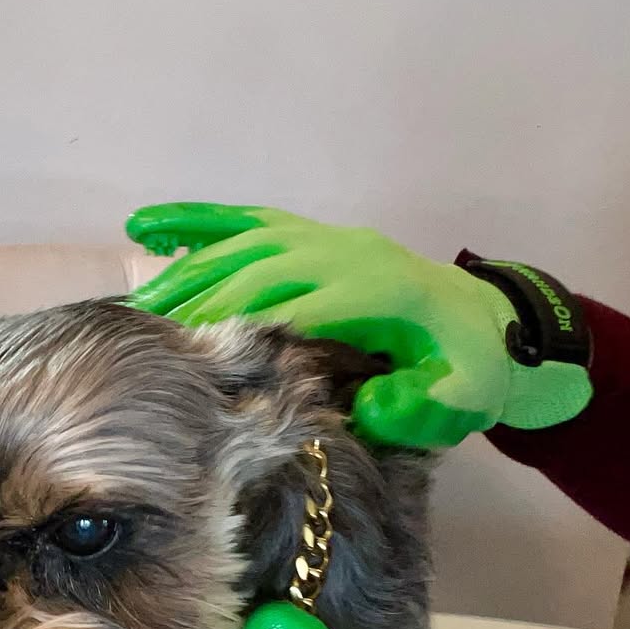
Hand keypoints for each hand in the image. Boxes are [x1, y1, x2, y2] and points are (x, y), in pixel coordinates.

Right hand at [127, 202, 591, 447]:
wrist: (490, 324)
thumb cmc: (470, 369)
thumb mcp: (464, 399)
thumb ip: (420, 406)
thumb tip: (368, 406)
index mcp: (380, 293)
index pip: (298, 302)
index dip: (243, 322)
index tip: (191, 350)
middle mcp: (347, 253)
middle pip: (258, 267)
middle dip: (200, 298)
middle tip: (146, 334)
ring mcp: (329, 238)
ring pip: (245, 241)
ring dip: (189, 268)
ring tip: (139, 303)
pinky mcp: (315, 237)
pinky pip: (250, 221)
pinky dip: (198, 223)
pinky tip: (151, 229)